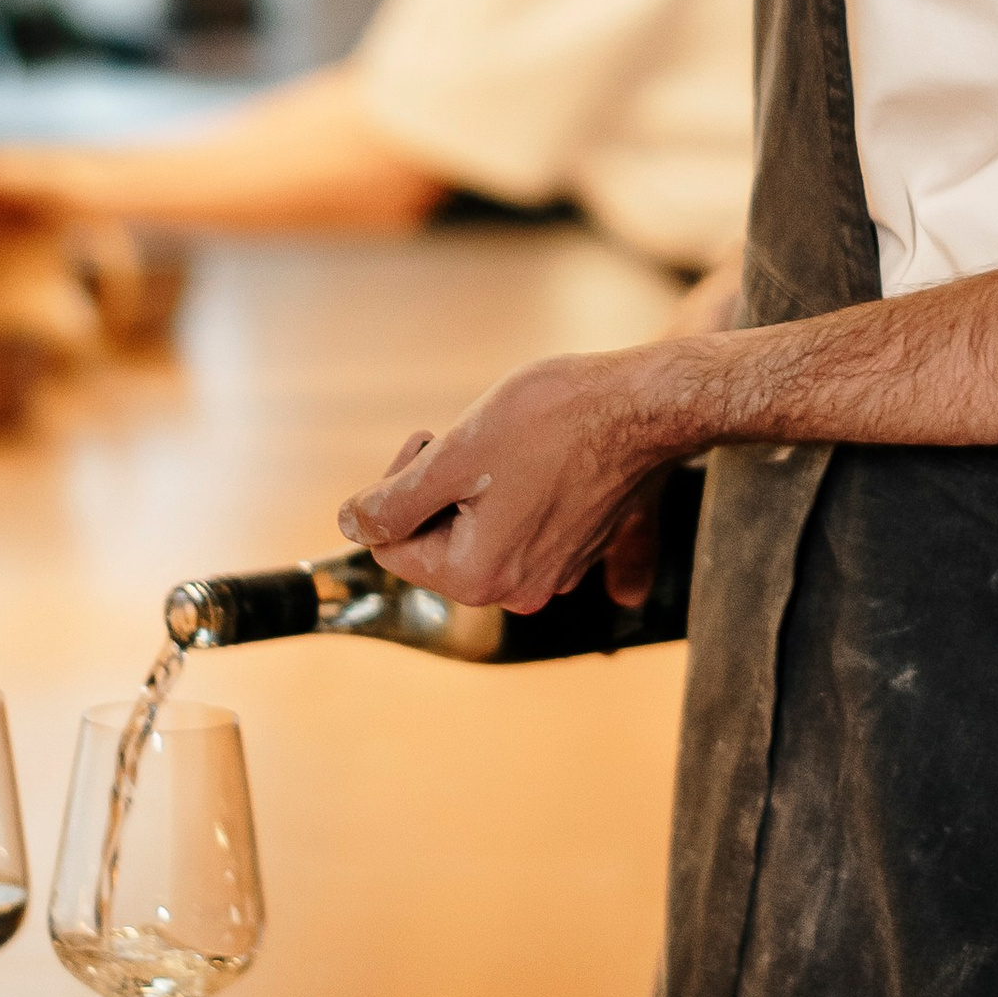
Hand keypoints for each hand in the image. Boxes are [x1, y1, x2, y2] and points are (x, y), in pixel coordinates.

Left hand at [339, 351, 698, 611]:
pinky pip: (522, 525)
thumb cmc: (552, 421)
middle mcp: (517, 590)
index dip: (397, 488)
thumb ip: (392, 502)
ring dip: (478, 487)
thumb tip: (351, 526)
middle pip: (438, 543)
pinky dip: (517, 490)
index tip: (433, 442)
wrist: (645, 406)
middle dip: (439, 491)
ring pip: (480, 530)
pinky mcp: (581, 547)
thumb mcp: (454, 454)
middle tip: (466, 440)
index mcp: (477, 577)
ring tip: (509, 444)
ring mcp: (555, 572)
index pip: (393, 546)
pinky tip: (541, 452)